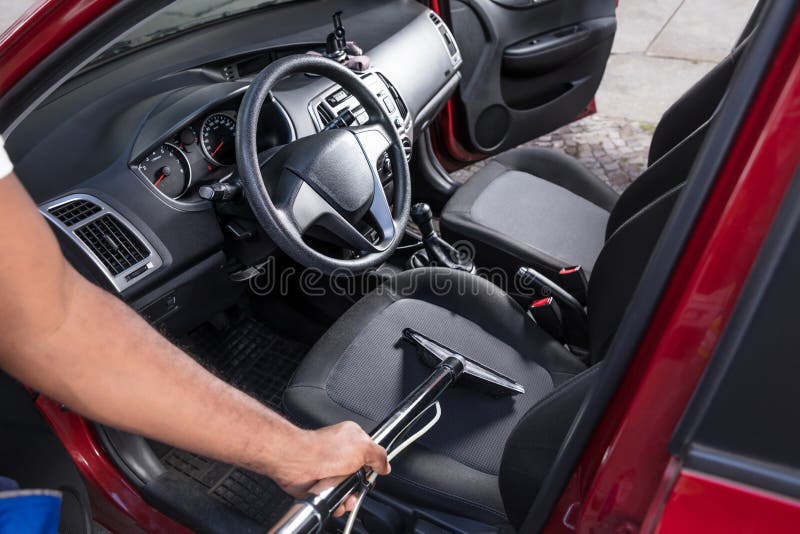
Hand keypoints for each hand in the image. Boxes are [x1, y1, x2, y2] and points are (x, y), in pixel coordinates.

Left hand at [274, 421, 389, 512]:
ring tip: (345, 498)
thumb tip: (386, 466)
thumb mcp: (364, 448)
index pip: (370, 455)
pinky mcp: (321, 483)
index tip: (372, 475)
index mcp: (352, 438)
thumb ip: (379, 455)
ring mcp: (330, 468)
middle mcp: (341, 452)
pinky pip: (334, 497)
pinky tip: (336, 501)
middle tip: (357, 488)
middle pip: (359, 475)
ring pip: (347, 488)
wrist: (299, 463)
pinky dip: (337, 502)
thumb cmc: (324, 450)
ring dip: (348, 497)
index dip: (372, 468)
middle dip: (359, 487)